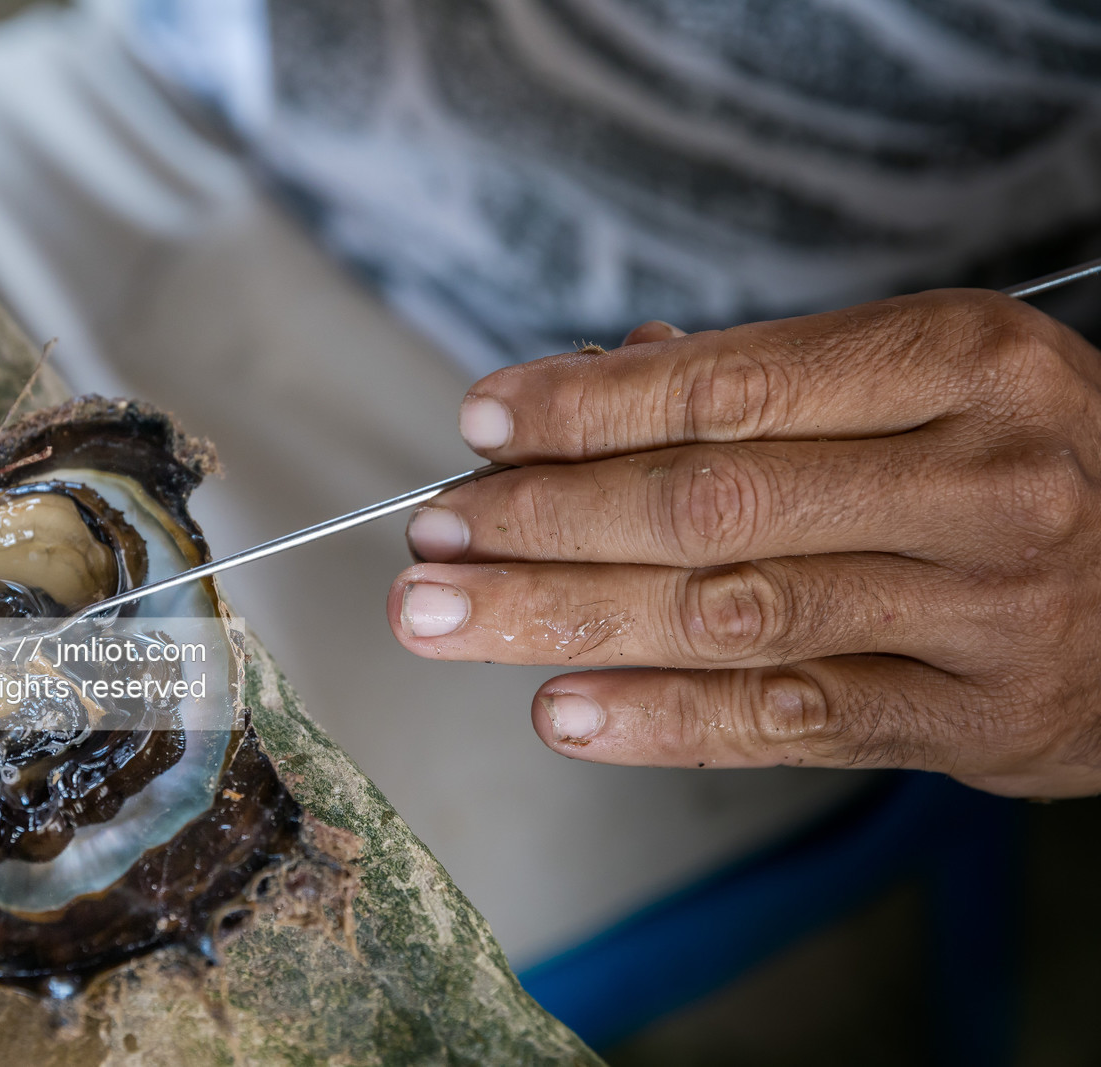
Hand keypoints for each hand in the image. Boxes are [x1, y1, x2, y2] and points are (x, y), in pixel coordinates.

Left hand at [390, 290, 1100, 797]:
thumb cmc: (1023, 460)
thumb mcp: (933, 382)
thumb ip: (775, 382)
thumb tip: (614, 373)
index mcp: (959, 361)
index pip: (730, 384)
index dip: (589, 408)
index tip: (484, 425)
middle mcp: (978, 478)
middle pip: (709, 504)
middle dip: (546, 521)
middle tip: (434, 537)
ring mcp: (983, 606)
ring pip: (729, 615)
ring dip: (565, 617)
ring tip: (449, 618)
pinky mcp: (976, 716)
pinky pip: (792, 721)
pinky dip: (663, 719)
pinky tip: (563, 709)